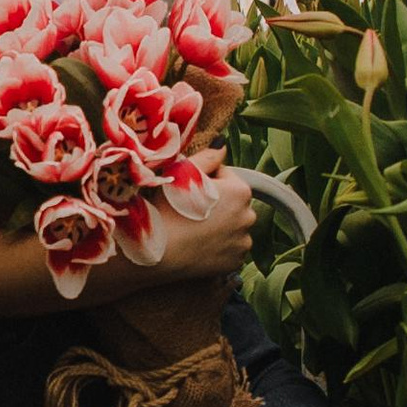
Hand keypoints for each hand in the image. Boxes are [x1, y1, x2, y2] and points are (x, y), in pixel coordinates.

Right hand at [96, 167, 258, 289]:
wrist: (157, 252)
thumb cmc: (167, 208)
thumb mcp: (183, 172)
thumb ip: (208, 156)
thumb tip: (223, 144)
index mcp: (241, 191)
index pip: (224, 176)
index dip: (203, 181)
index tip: (185, 190)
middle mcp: (249, 216)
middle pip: (231, 203)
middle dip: (216, 204)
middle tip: (187, 210)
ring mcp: (243, 242)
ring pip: (231, 227)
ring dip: (218, 226)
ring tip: (191, 228)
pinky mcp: (235, 263)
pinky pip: (228, 249)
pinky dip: (217, 247)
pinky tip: (197, 245)